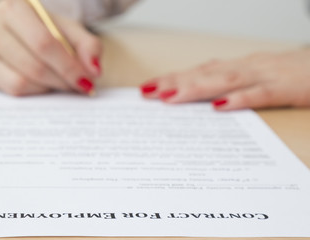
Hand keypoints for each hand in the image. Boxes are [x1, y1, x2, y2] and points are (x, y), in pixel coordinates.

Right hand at [0, 0, 101, 95]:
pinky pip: (9, 91)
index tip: (87, 81)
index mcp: (14, 7)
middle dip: (62, 81)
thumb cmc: (46, 31)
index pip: (44, 43)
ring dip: (48, 88)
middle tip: (78, 86)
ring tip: (60, 83)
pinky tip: (42, 86)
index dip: (69, 67)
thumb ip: (88, 46)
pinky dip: (33, 93)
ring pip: (20, 82)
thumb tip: (94, 70)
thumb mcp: (70, 32)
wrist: (16, 34)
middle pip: (34, 66)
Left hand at [140, 50, 309, 109]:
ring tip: (169, 97)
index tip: (148, 88)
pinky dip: (239, 99)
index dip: (173, 78)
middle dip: (174, 83)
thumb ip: (231, 83)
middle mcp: (246, 67)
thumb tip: (204, 98)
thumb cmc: (290, 73)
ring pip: (225, 81)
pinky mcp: (286, 88)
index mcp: (239, 67)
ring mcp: (265, 76)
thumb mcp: (256, 76)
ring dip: (196, 88)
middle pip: (205, 74)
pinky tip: (219, 107)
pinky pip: (260, 94)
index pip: (199, 72)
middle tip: (147, 93)